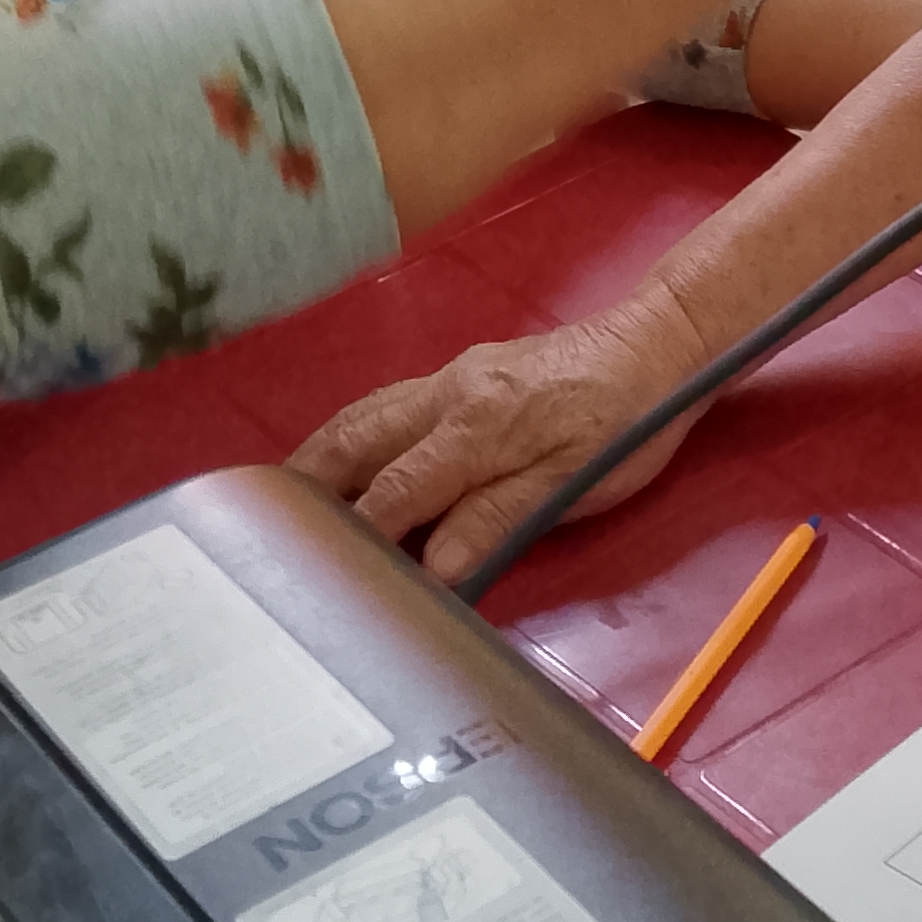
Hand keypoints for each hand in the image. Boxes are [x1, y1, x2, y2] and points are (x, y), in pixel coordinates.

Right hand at [289, 288, 705, 587]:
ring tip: (282, 503)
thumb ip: (496, 522)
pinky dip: (350, 437)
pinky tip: (342, 461)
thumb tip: (430, 570)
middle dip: (304, 486)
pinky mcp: (463, 373)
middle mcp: (447, 394)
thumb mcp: (573, 485)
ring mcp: (451, 378)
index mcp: (474, 428)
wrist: (660, 346)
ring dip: (318, 458)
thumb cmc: (626, 424)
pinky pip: (386, 406)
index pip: (393, 492)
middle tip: (261, 533)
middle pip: (354, 442)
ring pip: (362, 417)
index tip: (315, 576)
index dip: (354, 537)